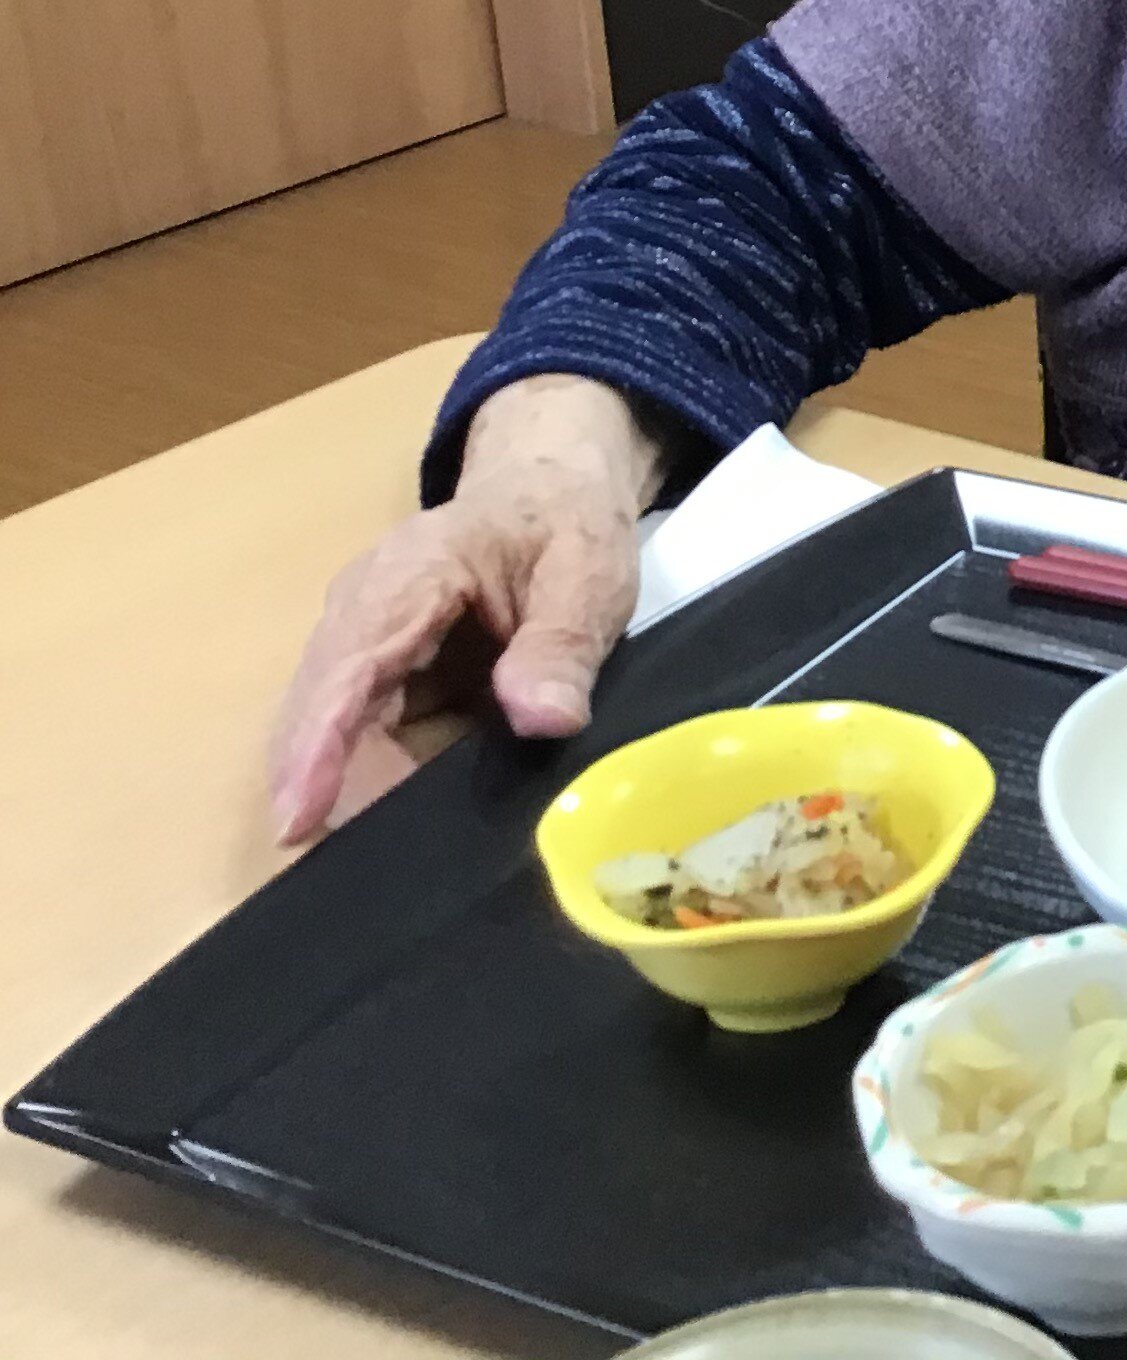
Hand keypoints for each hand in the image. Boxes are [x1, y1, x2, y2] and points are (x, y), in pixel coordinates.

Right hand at [269, 376, 660, 842]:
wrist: (552, 486)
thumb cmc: (564, 519)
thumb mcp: (588, 569)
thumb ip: (562, 641)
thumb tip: (538, 719)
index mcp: (407, 578)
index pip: (347, 668)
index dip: (319, 748)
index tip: (298, 823)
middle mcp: (366, 617)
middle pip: (329, 716)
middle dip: (335, 791)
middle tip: (369, 880)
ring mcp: (373, 652)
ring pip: (351, 738)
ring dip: (372, 793)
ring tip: (403, 868)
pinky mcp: (393, 682)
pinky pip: (381, 741)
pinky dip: (400, 781)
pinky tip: (427, 831)